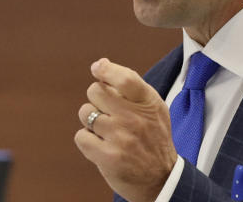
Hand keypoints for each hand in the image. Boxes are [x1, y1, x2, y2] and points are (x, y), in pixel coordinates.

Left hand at [75, 58, 177, 201]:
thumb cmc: (153, 138)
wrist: (161, 179)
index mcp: (148, 103)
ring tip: (105, 130)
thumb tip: (101, 63)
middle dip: (96, 99)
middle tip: (107, 111)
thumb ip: (130, 85)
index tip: (97, 68)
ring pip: (85, 113)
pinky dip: (87, 139)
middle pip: (96, 91)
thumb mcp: (153, 108)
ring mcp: (121, 138)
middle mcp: (135, 119)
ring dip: (90, 120)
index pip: (125, 78)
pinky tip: (101, 145)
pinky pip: (81, 136)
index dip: (106, 70)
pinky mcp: (108, 157)